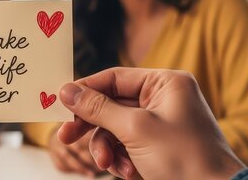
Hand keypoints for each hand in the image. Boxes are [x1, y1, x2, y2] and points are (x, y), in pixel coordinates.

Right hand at [58, 67, 244, 179]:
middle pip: (112, 104)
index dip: (86, 90)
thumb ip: (98, 108)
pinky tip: (126, 172)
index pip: (115, 77)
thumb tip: (67, 91)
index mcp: (166, 83)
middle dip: (93, 126)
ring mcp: (162, 123)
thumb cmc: (186, 159)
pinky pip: (128, 144)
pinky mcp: (159, 145)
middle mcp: (164, 98)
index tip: (61, 102)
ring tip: (107, 165)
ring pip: (117, 128)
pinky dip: (121, 158)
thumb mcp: (135, 130)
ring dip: (107, 147)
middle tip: (68, 136)